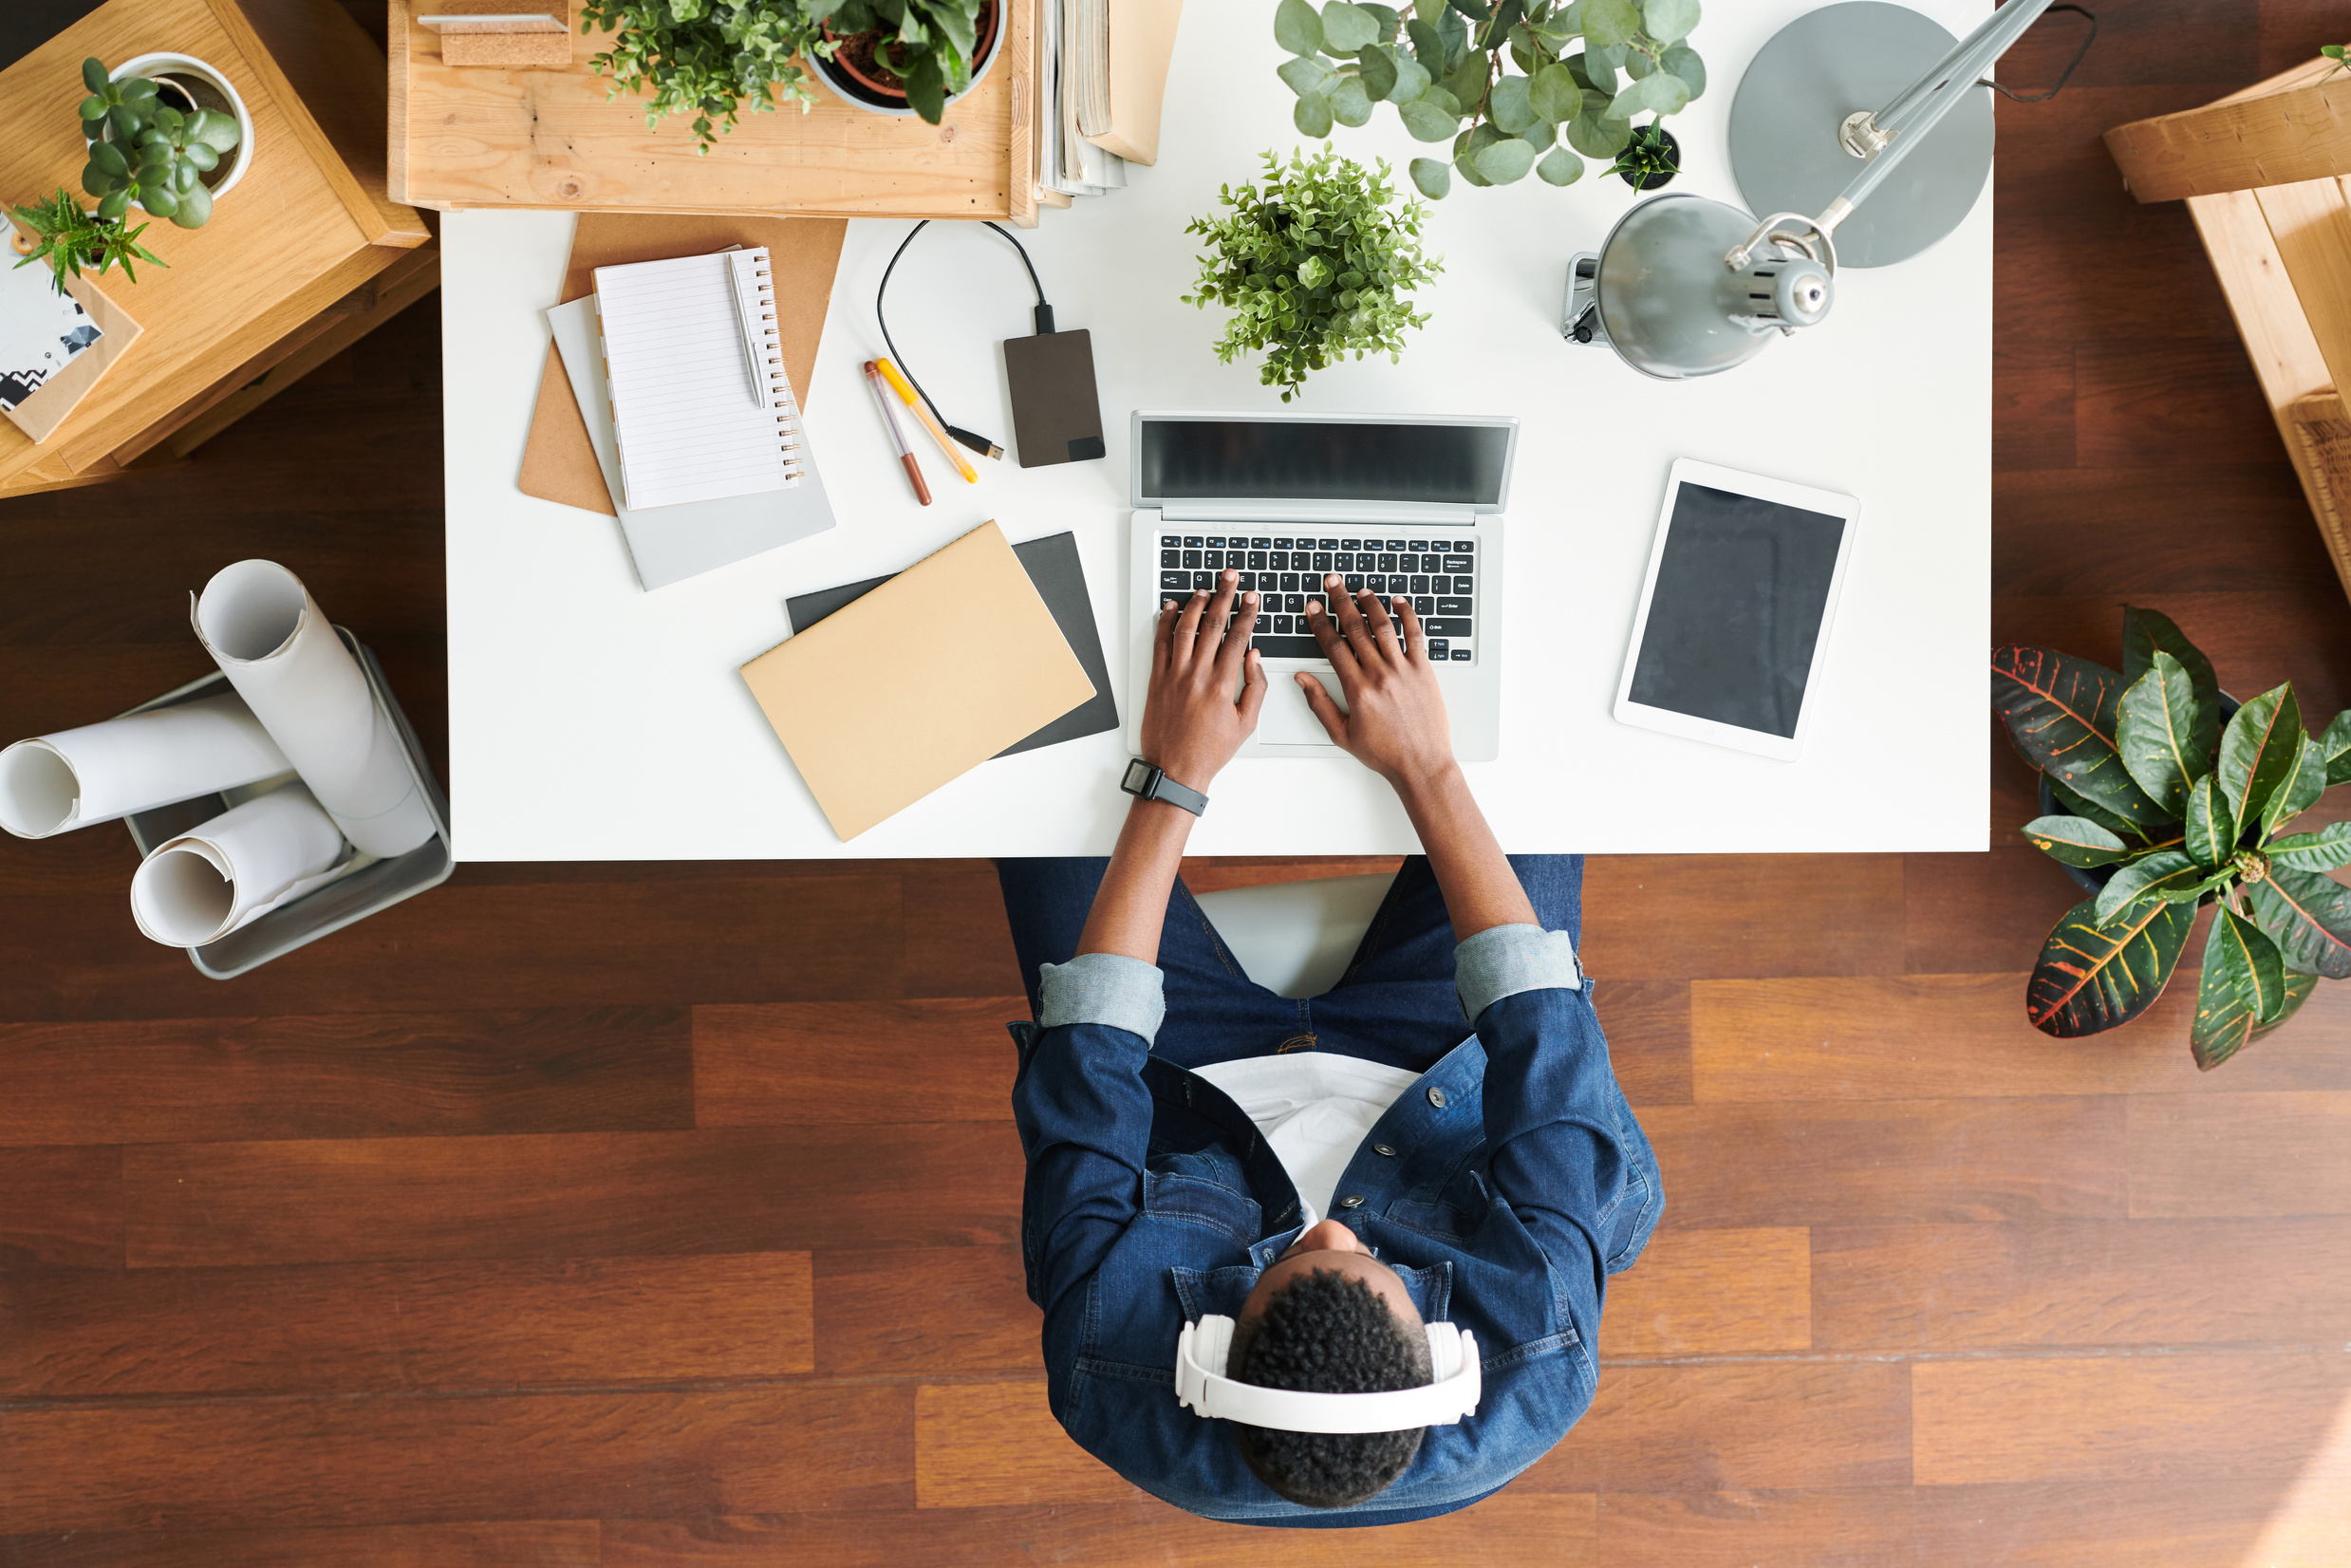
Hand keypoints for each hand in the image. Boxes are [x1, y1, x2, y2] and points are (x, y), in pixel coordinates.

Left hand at [1138, 568, 1265, 793]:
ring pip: (1185, 628)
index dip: (1247, 613)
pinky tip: (1169, 607)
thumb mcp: (1246, 724)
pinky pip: (1159, 643)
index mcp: (1222, 684)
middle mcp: (1197, 674)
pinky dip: (1164, 622)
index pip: (1237, 637)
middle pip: (1213, 624)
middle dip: (1224, 597)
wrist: (1174, 769)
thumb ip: (1255, 687)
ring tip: (1205, 590)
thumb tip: (1255, 656)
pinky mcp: (1156, 680)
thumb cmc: (1210, 750)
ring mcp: (1173, 675)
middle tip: (1230, 578)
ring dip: (1196, 604)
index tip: (1252, 598)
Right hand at [1300, 575, 1455, 789]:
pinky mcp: (1424, 670)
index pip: (1333, 646)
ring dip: (1371, 605)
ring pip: (1384, 627)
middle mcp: (1380, 674)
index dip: (1320, 623)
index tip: (1313, 608)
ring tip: (1360, 591)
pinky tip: (1399, 602)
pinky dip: (1407, 615)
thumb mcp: (1342, 733)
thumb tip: (1303, 679)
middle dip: (1341, 602)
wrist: (1421, 763)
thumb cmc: (1384, 752)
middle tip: (1332, 584)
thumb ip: (1320, 703)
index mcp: (1357, 689)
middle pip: (1356, 629)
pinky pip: (1415, 635)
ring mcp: (1404, 670)